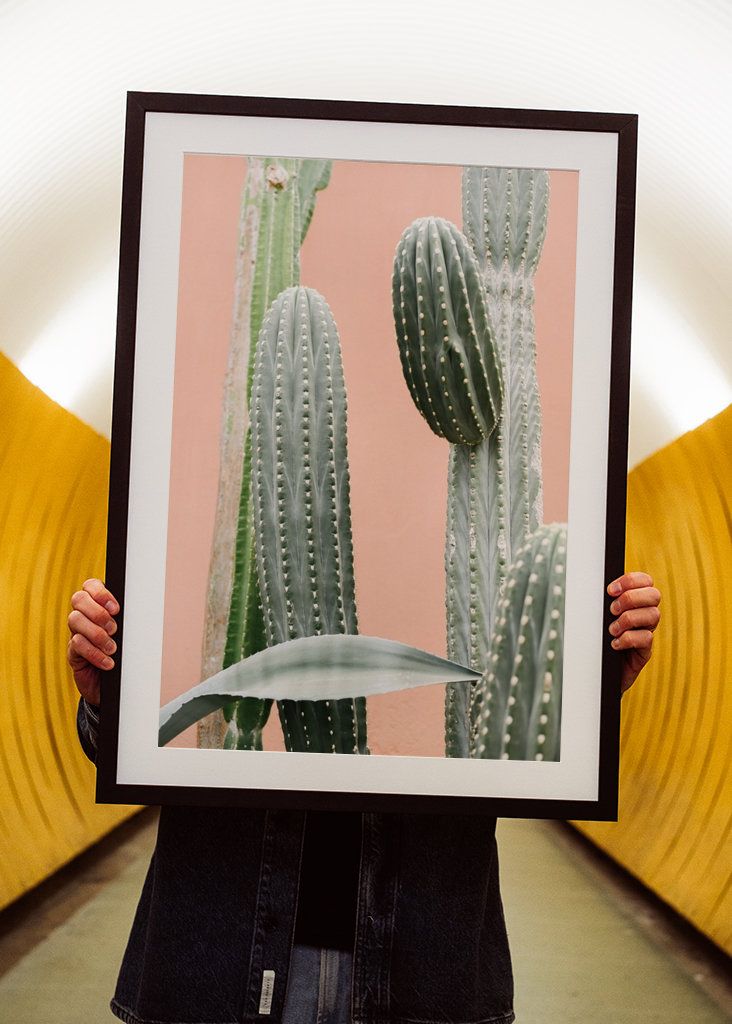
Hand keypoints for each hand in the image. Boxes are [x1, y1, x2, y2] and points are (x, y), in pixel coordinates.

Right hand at [67, 579, 119, 704]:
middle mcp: (84, 616)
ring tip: (112, 648)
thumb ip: (129, 620)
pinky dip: (94, 653)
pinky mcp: (73, 652)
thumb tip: (141, 609)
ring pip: (75, 620)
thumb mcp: (129, 634)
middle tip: (114, 629)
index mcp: (99, 605)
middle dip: (97, 612)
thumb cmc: (126, 654)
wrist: (116, 685)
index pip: (91, 585)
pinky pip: (77, 645)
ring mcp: (76, 633)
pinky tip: (108, 662)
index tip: (116, 608)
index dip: (100, 593)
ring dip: (96, 634)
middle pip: (79, 599)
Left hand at [607, 571, 660, 692]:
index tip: (610, 590)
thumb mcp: (599, 617)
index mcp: (635, 602)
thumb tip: (595, 587)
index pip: (645, 581)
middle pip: (654, 595)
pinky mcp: (644, 651)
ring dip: (628, 619)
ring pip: (653, 615)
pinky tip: (614, 644)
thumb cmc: (597, 640)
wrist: (597, 670)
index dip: (631, 580)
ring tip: (612, 630)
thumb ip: (603, 602)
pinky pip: (646, 638)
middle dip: (631, 598)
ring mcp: (646, 632)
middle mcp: (644, 615)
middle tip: (612, 610)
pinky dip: (628, 639)